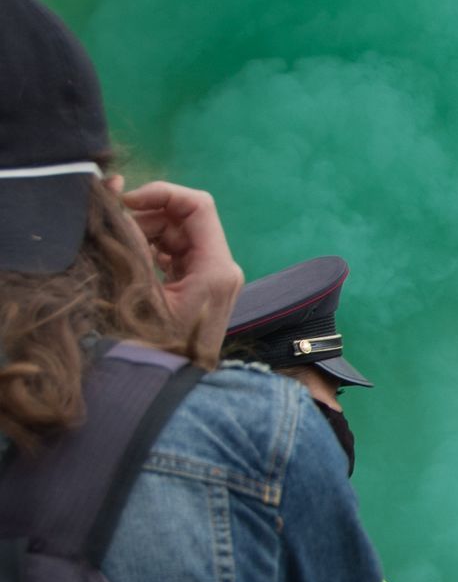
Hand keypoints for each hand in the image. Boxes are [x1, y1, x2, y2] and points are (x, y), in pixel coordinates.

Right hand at [118, 179, 243, 357]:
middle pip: (183, 219)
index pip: (198, 205)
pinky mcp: (200, 287)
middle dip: (145, 217)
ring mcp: (213, 278)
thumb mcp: (137, 290)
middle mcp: (222, 269)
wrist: (167, 388)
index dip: (161, 193)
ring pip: (176, 235)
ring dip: (144, 233)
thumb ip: (130, 243)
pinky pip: (175, 254)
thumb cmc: (153, 347)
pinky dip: (150, 249)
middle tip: (110, 230)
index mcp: (217, 267)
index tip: (125, 200)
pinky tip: (128, 262)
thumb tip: (117, 198)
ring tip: (115, 250)